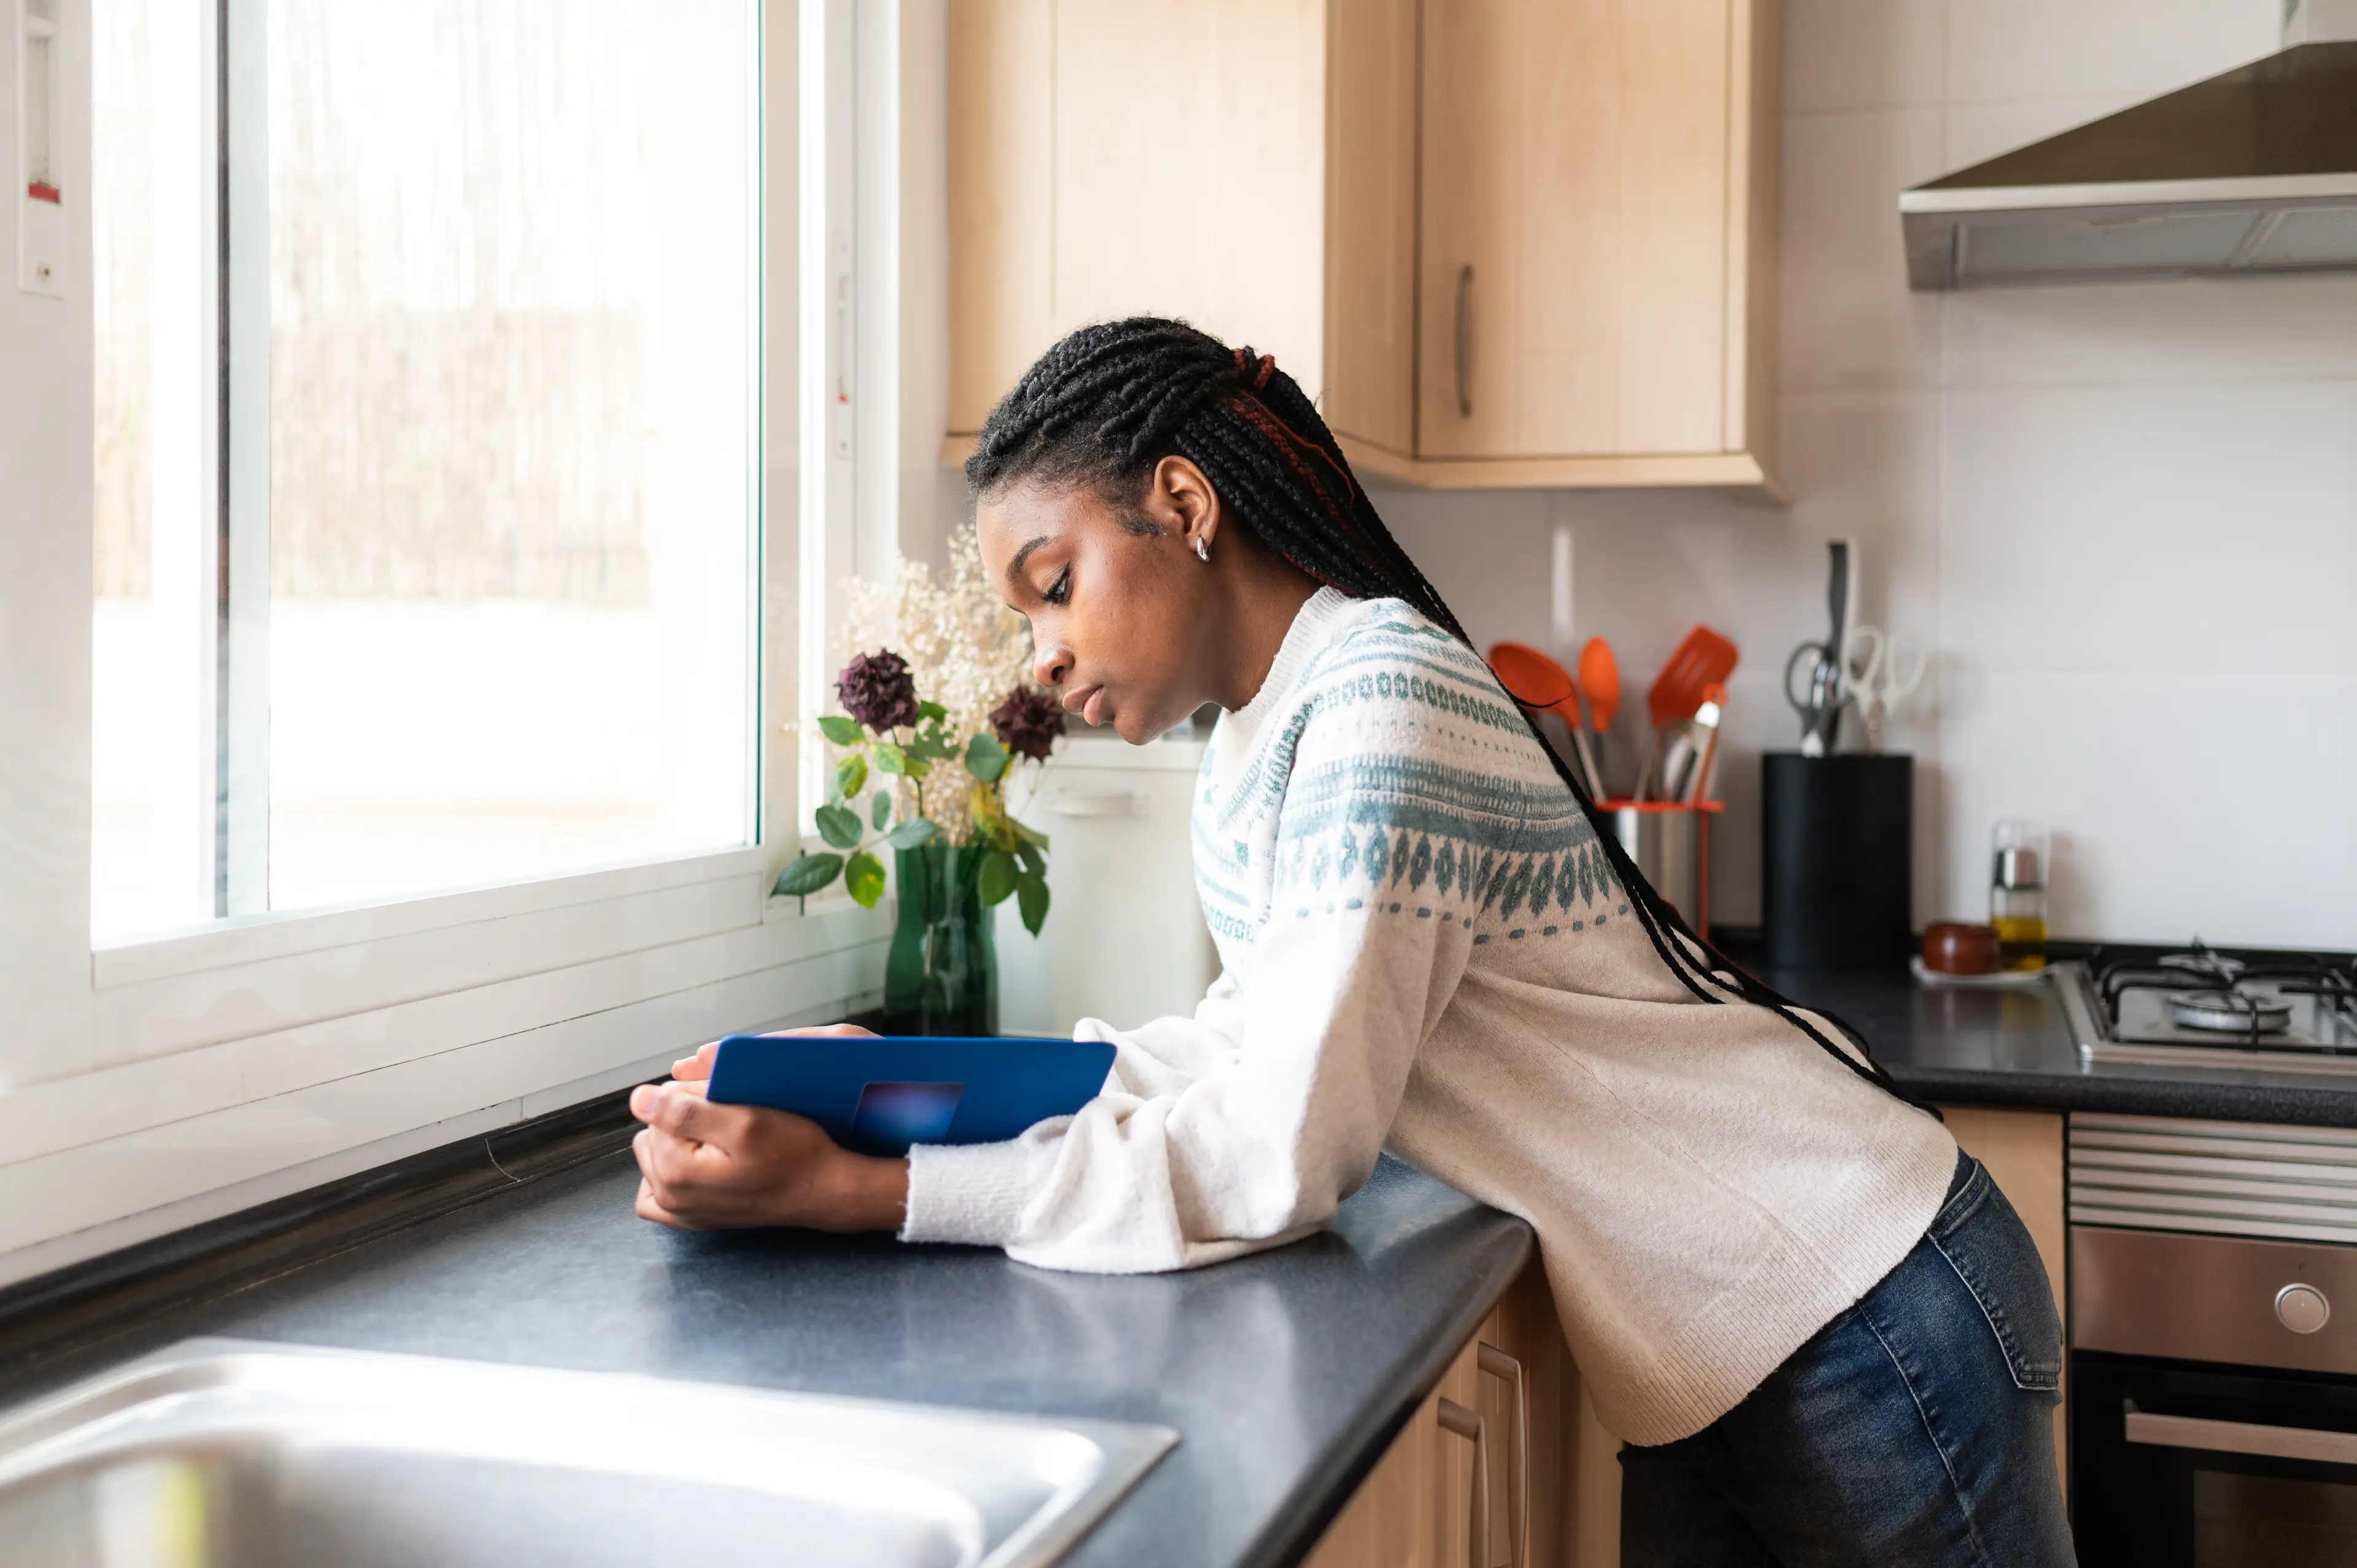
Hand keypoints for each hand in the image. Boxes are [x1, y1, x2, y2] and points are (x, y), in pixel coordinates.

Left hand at [632, 1023, 901, 1232]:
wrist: (823, 1190)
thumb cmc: (794, 1154)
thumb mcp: (744, 1120)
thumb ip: (685, 1110)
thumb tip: (638, 1099)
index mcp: (674, 1171)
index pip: (658, 1109)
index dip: (693, 1097)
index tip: (727, 1106)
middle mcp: (669, 1197)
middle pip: (654, 1132)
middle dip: (684, 1119)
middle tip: (729, 1122)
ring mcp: (679, 1212)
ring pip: (654, 1155)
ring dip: (679, 1141)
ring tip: (718, 1141)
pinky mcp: (692, 1218)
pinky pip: (656, 1192)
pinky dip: (668, 1172)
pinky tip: (695, 1162)